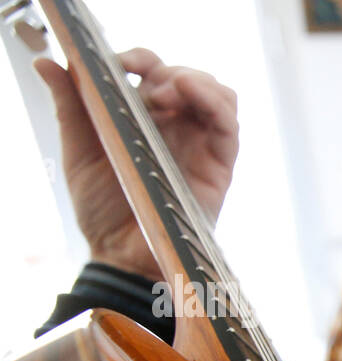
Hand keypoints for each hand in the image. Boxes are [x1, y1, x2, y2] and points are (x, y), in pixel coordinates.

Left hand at [35, 49, 237, 278]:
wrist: (121, 256)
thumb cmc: (100, 211)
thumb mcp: (77, 151)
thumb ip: (69, 106)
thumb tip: (46, 61)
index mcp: (145, 120)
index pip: (156, 73)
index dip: (143, 58)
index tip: (124, 64)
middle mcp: (176, 129)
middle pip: (190, 78)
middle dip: (170, 71)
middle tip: (148, 87)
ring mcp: (200, 147)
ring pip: (218, 95)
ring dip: (196, 82)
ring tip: (170, 94)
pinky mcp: (219, 167)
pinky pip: (229, 126)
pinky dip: (215, 101)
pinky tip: (192, 93)